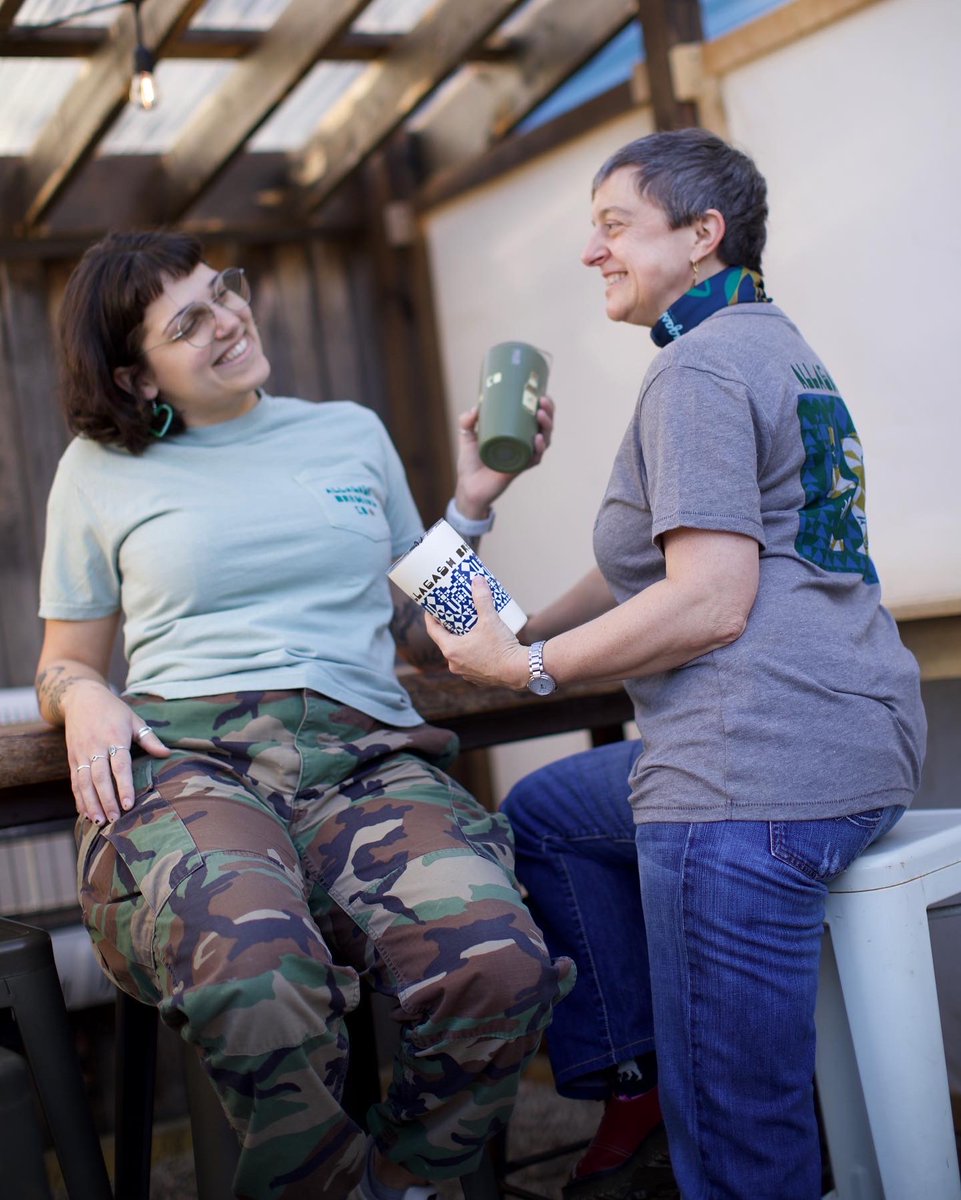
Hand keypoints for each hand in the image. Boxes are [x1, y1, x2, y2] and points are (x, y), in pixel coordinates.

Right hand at [63, 682, 169, 824]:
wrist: (81, 698)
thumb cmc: (113, 710)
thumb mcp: (133, 719)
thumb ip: (149, 739)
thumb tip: (167, 754)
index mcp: (114, 737)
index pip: (120, 766)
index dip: (124, 786)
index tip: (129, 804)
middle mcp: (95, 747)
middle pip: (100, 778)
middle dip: (106, 800)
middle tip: (114, 819)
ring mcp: (81, 754)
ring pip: (84, 782)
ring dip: (91, 803)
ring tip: (98, 821)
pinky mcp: (72, 758)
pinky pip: (74, 781)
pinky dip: (79, 798)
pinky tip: (84, 812)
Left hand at [425, 577, 529, 688]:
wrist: (519, 671)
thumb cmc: (501, 647)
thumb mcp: (490, 620)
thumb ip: (482, 599)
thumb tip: (477, 579)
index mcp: (451, 649)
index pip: (432, 630)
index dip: (431, 617)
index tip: (432, 608)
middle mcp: (454, 663)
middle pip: (445, 641)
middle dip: (448, 628)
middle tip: (453, 615)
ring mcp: (465, 672)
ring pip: (458, 653)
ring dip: (461, 641)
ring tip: (468, 627)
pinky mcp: (477, 677)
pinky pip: (470, 662)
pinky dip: (472, 652)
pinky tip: (480, 644)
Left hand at [453, 395, 554, 516]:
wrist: (467, 486)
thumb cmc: (471, 462)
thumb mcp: (467, 436)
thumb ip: (467, 421)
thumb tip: (477, 407)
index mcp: (517, 434)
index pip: (535, 418)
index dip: (544, 406)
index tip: (542, 393)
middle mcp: (524, 445)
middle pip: (544, 427)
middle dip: (549, 412)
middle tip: (542, 401)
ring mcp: (523, 457)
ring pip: (544, 440)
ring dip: (547, 427)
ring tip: (540, 415)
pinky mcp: (520, 468)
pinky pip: (535, 458)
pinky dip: (538, 449)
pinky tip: (539, 439)